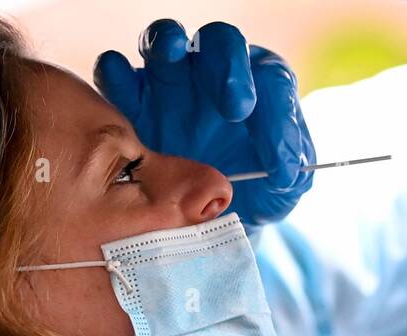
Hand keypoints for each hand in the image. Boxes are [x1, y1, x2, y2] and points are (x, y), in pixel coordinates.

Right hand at [95, 19, 315, 226]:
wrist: (206, 222)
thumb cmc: (253, 196)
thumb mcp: (282, 190)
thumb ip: (292, 172)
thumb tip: (287, 166)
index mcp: (259, 90)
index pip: (270, 79)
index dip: (277, 114)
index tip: (279, 162)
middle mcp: (214, 77)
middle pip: (221, 44)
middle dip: (228, 67)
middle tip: (236, 108)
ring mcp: (169, 86)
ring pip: (165, 41)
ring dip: (167, 43)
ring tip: (172, 56)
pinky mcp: (130, 104)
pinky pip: (115, 73)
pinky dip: (115, 75)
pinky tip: (125, 102)